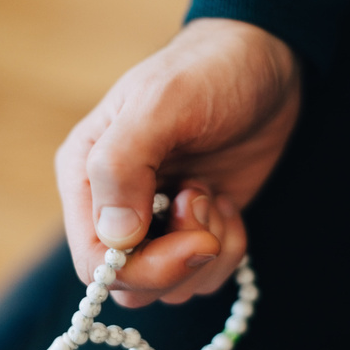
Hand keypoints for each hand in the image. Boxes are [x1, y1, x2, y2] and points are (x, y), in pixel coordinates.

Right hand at [55, 18, 300, 306]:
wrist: (263, 63)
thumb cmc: (207, 72)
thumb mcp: (161, 103)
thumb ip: (122, 165)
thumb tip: (114, 238)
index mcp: (87, 177)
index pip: (94, 262)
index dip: (142, 269)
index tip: (194, 240)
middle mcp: (114, 206)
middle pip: (132, 283)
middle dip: (179, 260)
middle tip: (205, 201)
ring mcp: (157, 222)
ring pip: (172, 287)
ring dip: (208, 250)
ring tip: (213, 193)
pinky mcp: (194, 229)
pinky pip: (206, 274)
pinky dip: (228, 249)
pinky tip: (228, 202)